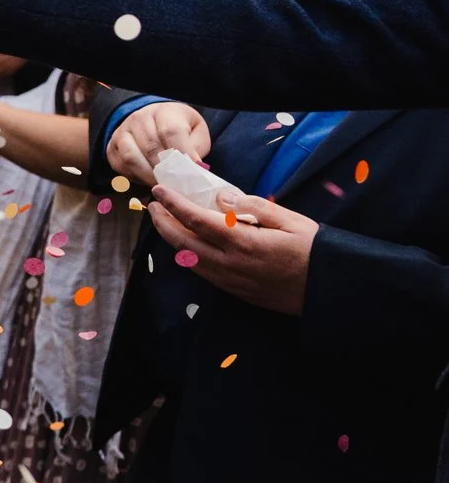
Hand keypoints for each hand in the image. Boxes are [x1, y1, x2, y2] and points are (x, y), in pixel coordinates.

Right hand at [107, 100, 210, 187]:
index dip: (181, 152)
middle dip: (165, 170)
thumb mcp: (196, 132)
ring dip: (148, 176)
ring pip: (131, 158)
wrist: (154, 121)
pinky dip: (135, 177)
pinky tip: (147, 180)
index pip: (170, 131)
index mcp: (164, 111)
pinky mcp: (112, 147)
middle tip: (177, 184)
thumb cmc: (179, 129)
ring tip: (162, 185)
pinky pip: (121, 166)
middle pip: (150, 147)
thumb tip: (192, 168)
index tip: (192, 169)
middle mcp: (139, 118)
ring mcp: (122, 132)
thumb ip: (196, 148)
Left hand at [147, 183, 316, 314]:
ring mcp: (230, 281)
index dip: (173, 204)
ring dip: (172, 239)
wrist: (328, 291)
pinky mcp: (234, 291)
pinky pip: (202, 272)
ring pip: (188, 260)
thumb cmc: (314, 252)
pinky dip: (187, 255)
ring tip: (165, 221)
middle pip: (182, 243)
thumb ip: (255, 208)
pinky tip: (187, 244)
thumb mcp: (292, 221)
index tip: (159, 191)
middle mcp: (230, 264)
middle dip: (162, 222)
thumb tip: (223, 199)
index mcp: (243, 243)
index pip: (196, 220)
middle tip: (153, 205)